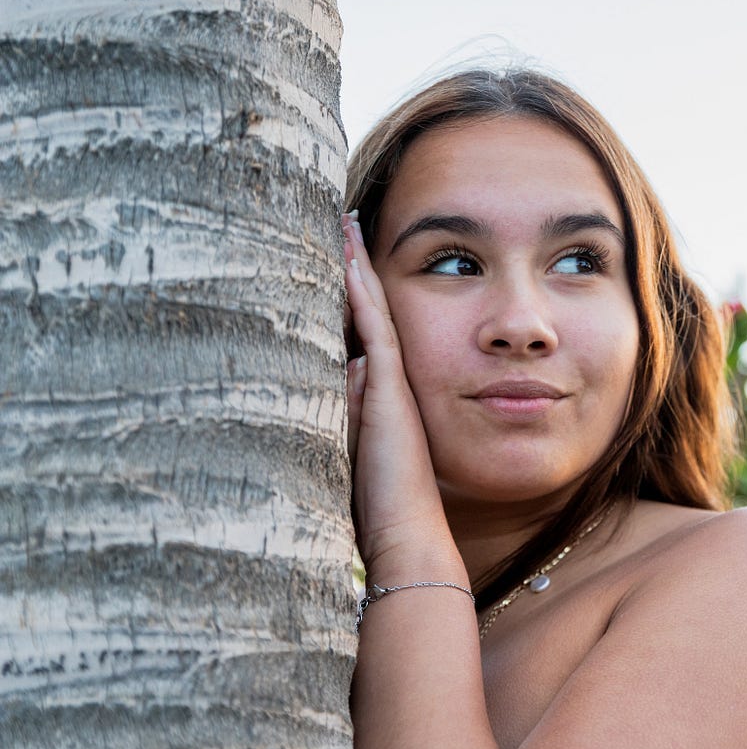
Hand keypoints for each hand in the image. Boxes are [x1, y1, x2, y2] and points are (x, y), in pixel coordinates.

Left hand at [343, 213, 456, 571]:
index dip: (353, 288)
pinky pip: (374, 327)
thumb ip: (343, 411)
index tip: (341, 250)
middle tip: (342, 218)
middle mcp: (387, 379)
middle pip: (369, 310)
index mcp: (378, 392)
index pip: (364, 329)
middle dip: (355, 264)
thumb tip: (340, 370)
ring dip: (357, 265)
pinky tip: (351, 259)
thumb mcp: (347, 448)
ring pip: (373, 310)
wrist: (404, 530)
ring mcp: (390, 380)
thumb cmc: (373, 504)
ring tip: (344, 220)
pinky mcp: (387, 387)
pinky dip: (362, 291)